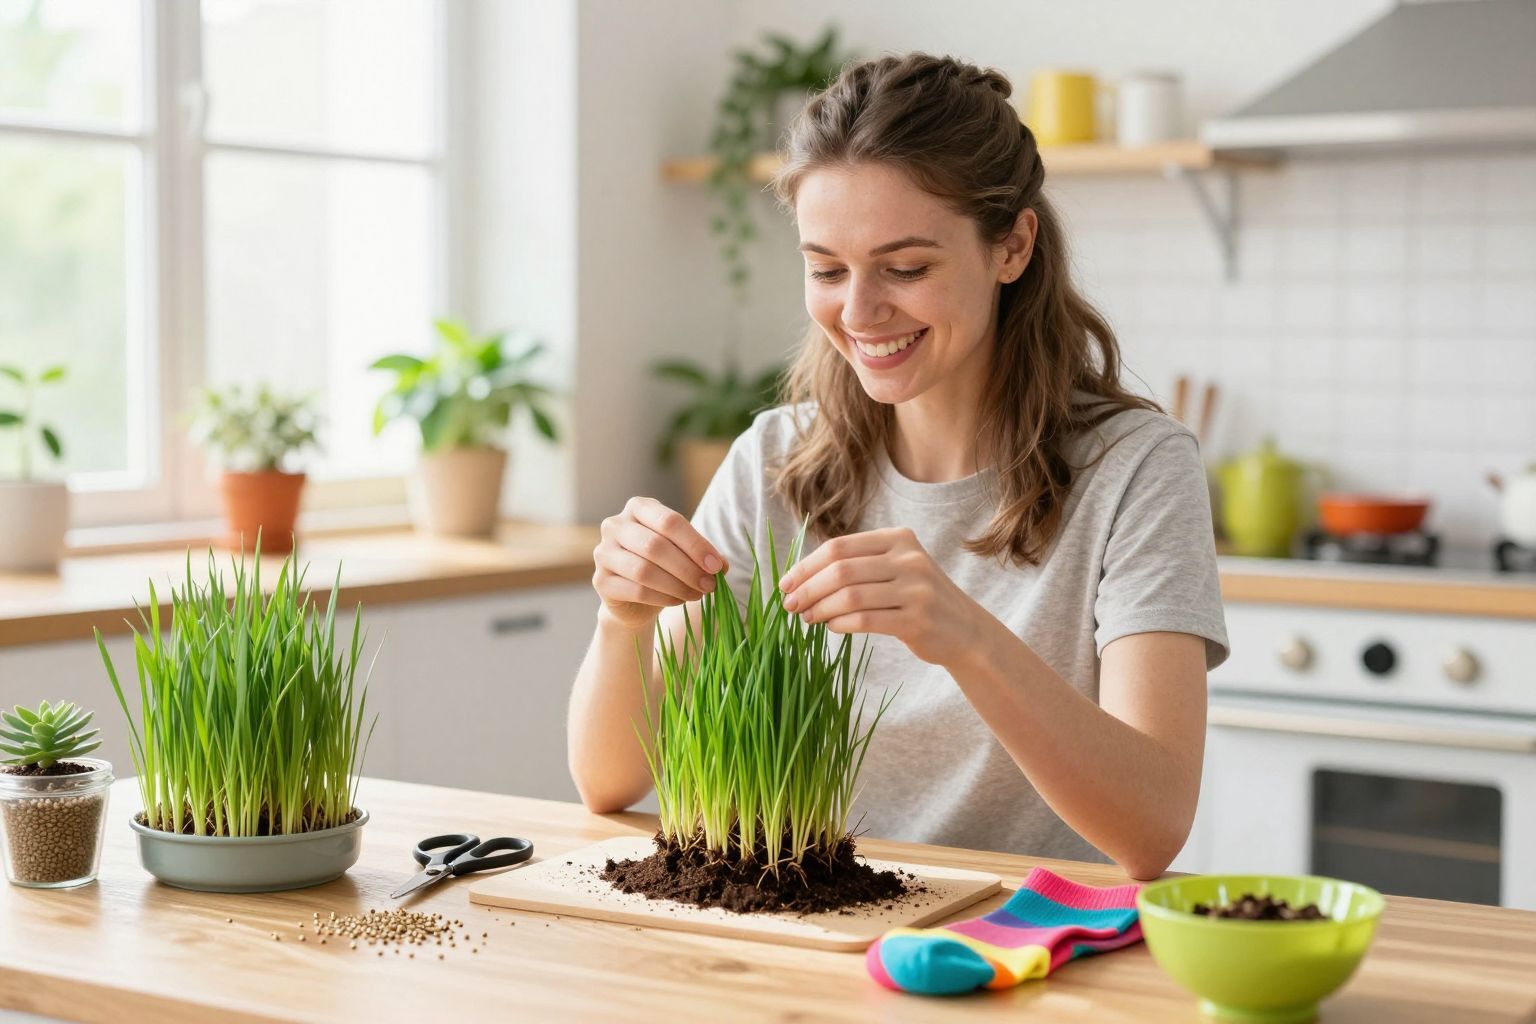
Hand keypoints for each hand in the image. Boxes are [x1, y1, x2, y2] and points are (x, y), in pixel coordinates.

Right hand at [592, 497, 726, 632]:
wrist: (635, 597)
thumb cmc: (664, 565)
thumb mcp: (685, 553)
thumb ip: (703, 555)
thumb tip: (721, 566)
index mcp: (639, 507)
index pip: (669, 521)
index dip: (696, 545)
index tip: (716, 566)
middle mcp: (615, 525)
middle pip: (655, 546)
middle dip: (688, 568)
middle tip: (709, 585)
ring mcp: (604, 552)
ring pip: (644, 570)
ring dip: (677, 585)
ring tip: (696, 594)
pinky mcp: (600, 580)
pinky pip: (636, 590)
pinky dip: (663, 598)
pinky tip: (677, 601)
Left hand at [777, 527, 987, 667]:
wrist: (966, 631)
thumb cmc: (918, 599)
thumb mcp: (896, 569)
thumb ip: (857, 566)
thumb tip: (800, 578)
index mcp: (899, 539)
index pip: (839, 547)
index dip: (806, 566)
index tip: (785, 584)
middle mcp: (909, 559)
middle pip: (841, 570)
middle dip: (807, 588)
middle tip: (789, 605)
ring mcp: (916, 589)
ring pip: (850, 596)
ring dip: (820, 608)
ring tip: (806, 618)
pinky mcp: (917, 620)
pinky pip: (866, 620)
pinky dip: (841, 624)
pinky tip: (831, 627)